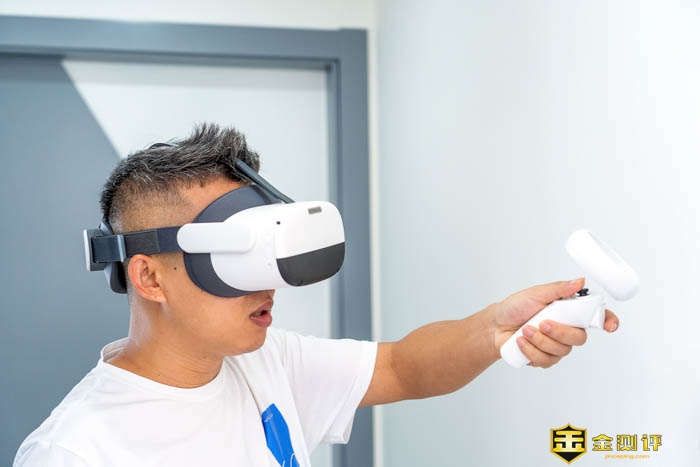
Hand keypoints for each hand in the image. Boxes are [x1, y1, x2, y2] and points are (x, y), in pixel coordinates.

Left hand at [491, 278, 619, 367]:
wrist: (496, 326)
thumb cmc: (515, 307)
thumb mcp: (535, 293)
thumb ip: (558, 289)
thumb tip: (579, 281)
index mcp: (569, 311)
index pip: (596, 317)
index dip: (608, 321)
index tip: (608, 325)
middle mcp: (567, 329)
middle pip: (580, 338)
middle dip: (559, 332)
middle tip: (541, 323)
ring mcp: (557, 345)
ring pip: (562, 350)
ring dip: (540, 340)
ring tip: (525, 330)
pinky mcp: (546, 358)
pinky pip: (547, 360)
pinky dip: (531, 350)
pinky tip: (521, 342)